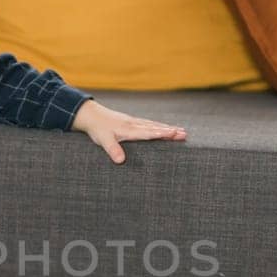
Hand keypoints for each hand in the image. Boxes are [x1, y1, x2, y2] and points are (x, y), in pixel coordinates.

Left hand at [70, 99, 185, 163]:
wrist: (91, 115)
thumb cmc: (98, 129)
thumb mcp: (103, 140)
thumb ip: (112, 149)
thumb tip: (121, 161)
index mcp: (130, 130)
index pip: (149, 133)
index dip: (162, 134)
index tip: (175, 133)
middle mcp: (134, 125)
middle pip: (155, 128)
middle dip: (170, 131)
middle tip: (185, 134)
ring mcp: (134, 122)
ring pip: (154, 125)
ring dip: (167, 128)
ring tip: (180, 131)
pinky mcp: (131, 122)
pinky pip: (149, 124)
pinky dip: (158, 126)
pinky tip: (164, 128)